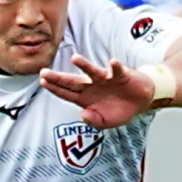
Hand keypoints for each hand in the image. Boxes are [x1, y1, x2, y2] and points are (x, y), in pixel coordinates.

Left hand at [38, 55, 155, 128]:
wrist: (139, 101)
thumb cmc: (118, 110)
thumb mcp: (105, 122)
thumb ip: (93, 121)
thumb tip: (83, 115)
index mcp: (85, 98)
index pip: (66, 93)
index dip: (54, 88)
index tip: (42, 82)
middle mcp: (91, 86)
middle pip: (72, 81)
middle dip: (58, 78)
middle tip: (44, 72)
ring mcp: (105, 79)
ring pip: (92, 71)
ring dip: (84, 65)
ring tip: (75, 58)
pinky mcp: (120, 75)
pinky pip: (117, 70)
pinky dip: (115, 66)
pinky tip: (113, 62)